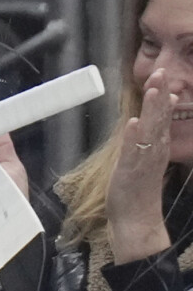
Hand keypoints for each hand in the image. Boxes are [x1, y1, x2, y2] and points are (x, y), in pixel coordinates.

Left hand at [108, 68, 177, 264]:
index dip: (161, 96)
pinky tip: (134, 122)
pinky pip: (132, 152)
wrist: (137, 218)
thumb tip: (145, 118)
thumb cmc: (138, 188)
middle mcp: (154, 150)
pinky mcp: (130, 171)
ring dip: (151, 110)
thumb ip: (146, 140)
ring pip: (150, 131)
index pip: (161, 117)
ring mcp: (143, 160)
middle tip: (161, 73)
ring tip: (153, 90)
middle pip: (159, 118)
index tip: (161, 76)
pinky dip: (133, 137)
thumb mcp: (144, 159)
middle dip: (159, 95)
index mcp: (157, 147)